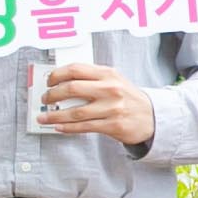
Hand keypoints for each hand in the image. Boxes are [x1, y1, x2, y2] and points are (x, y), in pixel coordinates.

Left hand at [38, 61, 155, 146]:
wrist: (152, 116)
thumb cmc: (128, 98)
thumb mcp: (114, 80)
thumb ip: (92, 78)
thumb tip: (62, 82)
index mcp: (108, 74)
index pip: (75, 69)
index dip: (57, 75)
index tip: (48, 81)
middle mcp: (110, 89)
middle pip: (72, 89)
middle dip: (52, 95)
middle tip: (45, 99)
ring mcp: (112, 108)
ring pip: (75, 112)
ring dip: (54, 115)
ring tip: (44, 117)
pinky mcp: (112, 125)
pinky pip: (83, 127)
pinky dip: (67, 127)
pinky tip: (58, 127)